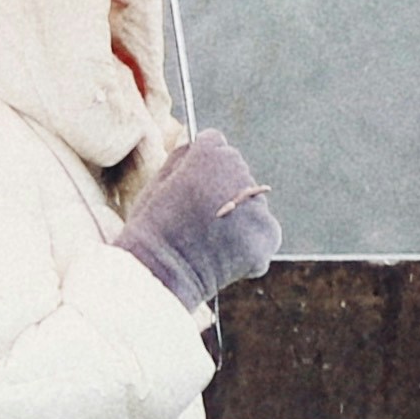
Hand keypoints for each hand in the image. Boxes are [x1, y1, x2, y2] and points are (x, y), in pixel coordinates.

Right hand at [111, 126, 280, 310]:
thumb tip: (196, 144)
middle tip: (198, 219)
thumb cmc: (151, 229)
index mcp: (210, 153)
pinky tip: (226, 257)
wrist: (159, 274)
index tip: (192, 185)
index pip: (217, 145)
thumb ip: (182, 158)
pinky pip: (265, 234)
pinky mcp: (269, 236)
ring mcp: (257, 206)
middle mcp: (240, 172)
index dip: (201, 167)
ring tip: (209, 241)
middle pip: (238, 174)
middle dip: (223, 191)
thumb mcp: (157, 183)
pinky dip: (251, 246)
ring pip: (253, 206)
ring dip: (238, 219)